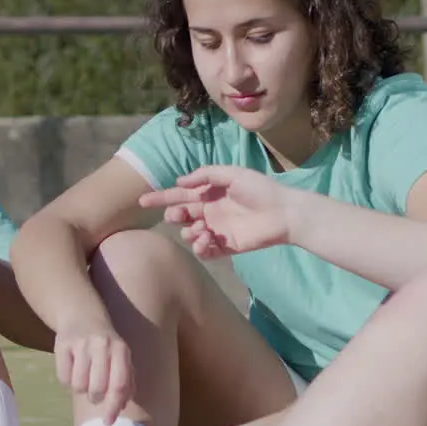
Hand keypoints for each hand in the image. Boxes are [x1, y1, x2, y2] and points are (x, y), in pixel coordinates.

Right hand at [54, 320, 133, 425]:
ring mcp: (80, 343)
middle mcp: (101, 345)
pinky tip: (72, 368)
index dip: (114, 407)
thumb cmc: (106, 345)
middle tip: (95, 391)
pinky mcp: (62, 344)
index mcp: (120, 350)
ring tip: (84, 376)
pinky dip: (67, 380)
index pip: (119, 385)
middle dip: (96, 397)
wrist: (81, 315)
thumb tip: (121, 406)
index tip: (108, 421)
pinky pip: (63, 378)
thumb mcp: (121, 357)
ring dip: (81, 388)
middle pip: (97, 389)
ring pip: (78, 386)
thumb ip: (126, 381)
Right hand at [137, 165, 299, 258]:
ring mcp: (216, 230)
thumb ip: (205, 175)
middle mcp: (209, 212)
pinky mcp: (226, 246)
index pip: (179, 195)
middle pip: (180, 216)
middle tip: (178, 216)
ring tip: (201, 230)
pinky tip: (206, 240)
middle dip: (174, 216)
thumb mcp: (232, 173)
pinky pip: (204, 251)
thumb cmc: (260, 189)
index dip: (160, 198)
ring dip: (188, 233)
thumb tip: (180, 182)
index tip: (142, 201)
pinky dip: (200, 248)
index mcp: (208, 194)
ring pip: (189, 235)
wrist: (283, 213)